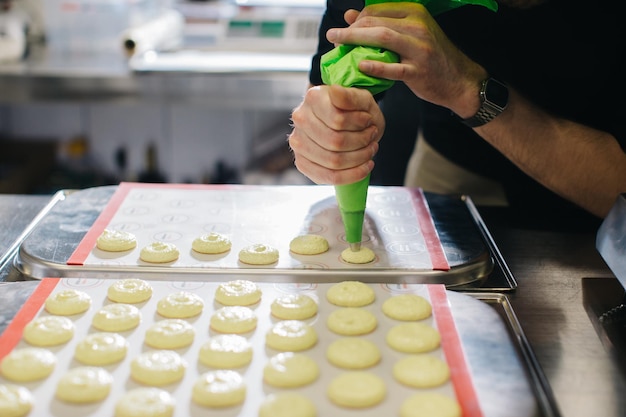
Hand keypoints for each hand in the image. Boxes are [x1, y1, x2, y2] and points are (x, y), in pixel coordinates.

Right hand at [288, 84, 383, 184]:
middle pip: (336, 143)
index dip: (359, 124)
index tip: (369, 121)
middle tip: (372, 137)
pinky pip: (329, 177)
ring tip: (370, 150)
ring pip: (334, 162)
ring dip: (360, 158)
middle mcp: (300, 120)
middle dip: (361, 142)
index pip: (338, 120)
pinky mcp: (302, 163)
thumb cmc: (354, 109)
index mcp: (313, 98)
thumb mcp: (361, 98)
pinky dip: (352, 175)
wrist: (345, 121)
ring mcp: (298, 143)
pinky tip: (364, 166)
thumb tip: (335, 91)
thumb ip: (350, 96)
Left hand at [329, 3, 485, 117]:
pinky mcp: (419, 71)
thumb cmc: (431, 57)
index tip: (343, 30)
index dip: (356, 20)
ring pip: (383, 38)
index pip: (377, 10)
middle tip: (334, 37)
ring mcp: (420, 49)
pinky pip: (393, 68)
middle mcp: (418, 27)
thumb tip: (350, 15)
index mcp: (415, 13)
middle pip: (376, 22)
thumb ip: (381, 24)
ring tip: (337, 44)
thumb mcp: (409, 35)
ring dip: (355, 40)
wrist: (458, 80)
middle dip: (351, 29)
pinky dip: (375, 66)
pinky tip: (360, 66)